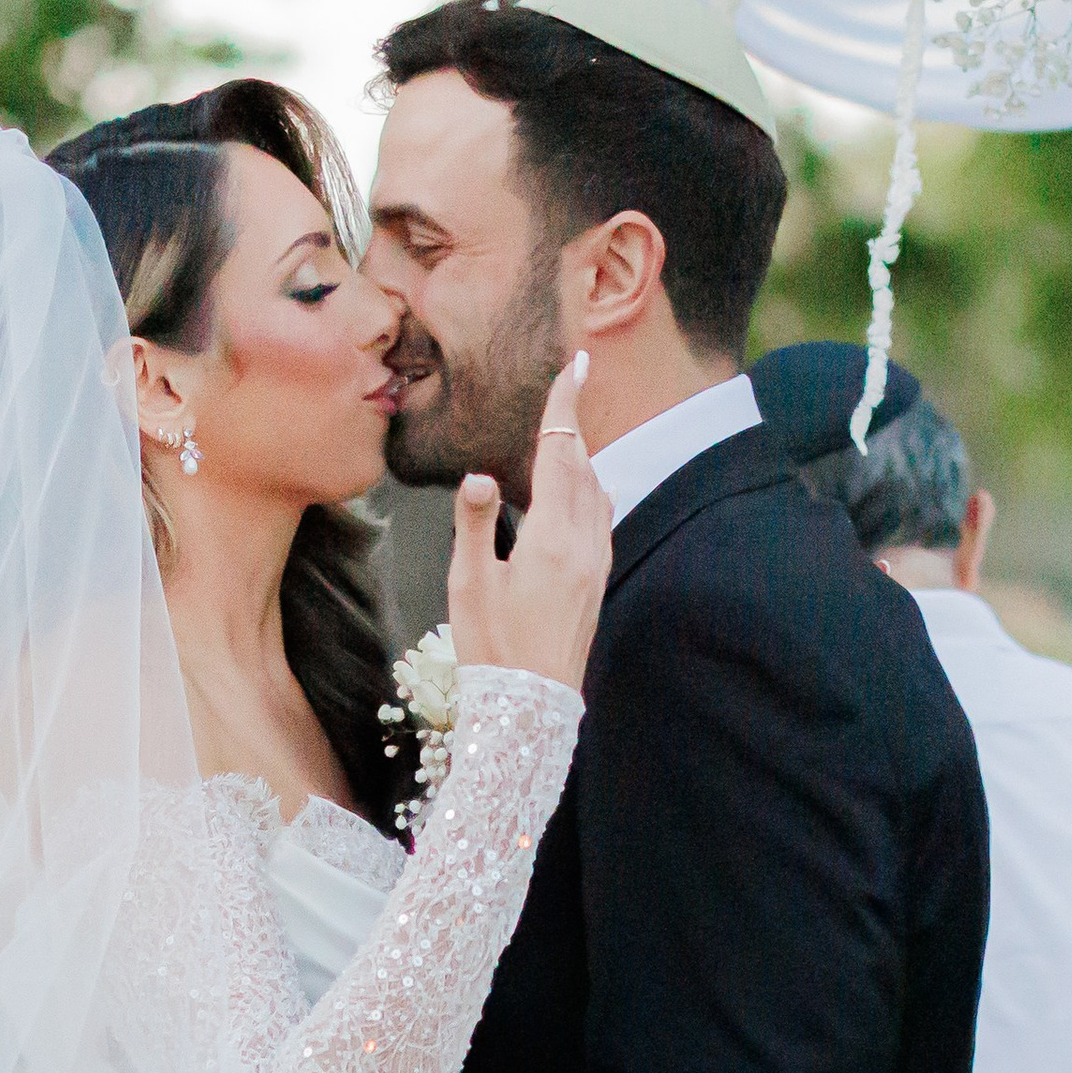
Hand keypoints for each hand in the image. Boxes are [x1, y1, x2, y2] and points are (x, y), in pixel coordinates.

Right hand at [445, 355, 607, 693]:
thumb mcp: (469, 586)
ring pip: (597, 490)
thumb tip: (481, 476)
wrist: (531, 708)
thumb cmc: (493, 649)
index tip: (575, 365)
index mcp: (551, 535)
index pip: (561, 451)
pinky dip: (591, 490)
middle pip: (583, 465)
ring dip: (581, 458)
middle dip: (571, 427)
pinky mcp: (598, 582)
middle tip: (564, 392)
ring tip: (565, 439)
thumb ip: (476, 524)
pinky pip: (602, 518)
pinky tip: (581, 493)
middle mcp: (584, 542)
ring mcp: (596, 563)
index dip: (565, 405)